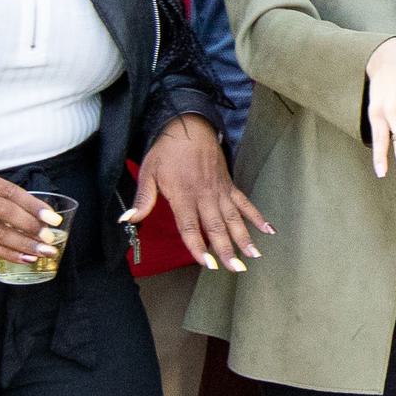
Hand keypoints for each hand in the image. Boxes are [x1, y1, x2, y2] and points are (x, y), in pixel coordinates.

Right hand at [0, 166, 60, 264]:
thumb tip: (31, 208)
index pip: (9, 192)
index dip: (33, 205)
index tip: (52, 217)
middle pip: (5, 213)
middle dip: (31, 227)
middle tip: (50, 237)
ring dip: (23, 245)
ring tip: (44, 251)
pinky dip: (6, 254)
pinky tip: (24, 258)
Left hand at [126, 116, 268, 271]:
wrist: (189, 126)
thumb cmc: (166, 150)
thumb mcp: (148, 172)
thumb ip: (142, 198)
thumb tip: (127, 220)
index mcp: (183, 195)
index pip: (191, 226)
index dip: (198, 246)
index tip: (208, 264)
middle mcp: (204, 195)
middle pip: (217, 227)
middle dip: (226, 249)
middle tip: (236, 269)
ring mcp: (220, 190)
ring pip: (234, 218)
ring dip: (244, 237)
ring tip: (254, 256)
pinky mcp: (229, 184)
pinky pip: (245, 202)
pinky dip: (257, 216)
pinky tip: (268, 230)